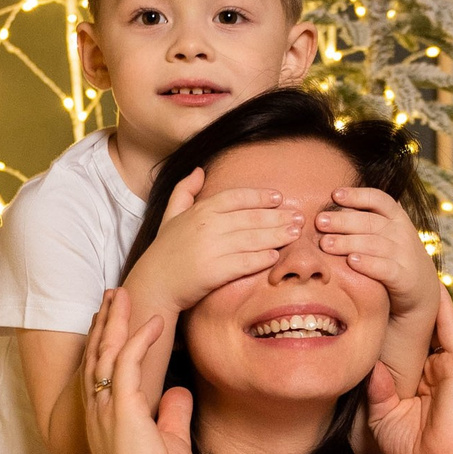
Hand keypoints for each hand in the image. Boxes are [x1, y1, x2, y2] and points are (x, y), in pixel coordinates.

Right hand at [83, 287, 192, 453]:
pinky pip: (126, 362)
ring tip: (124, 294)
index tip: (114, 318)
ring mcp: (106, 408)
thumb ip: (172, 415)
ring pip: (106, 352)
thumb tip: (179, 392)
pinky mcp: (122, 409)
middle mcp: (98, 409)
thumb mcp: (168, 442)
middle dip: (105, 321)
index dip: (105, 341)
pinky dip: (139, 338)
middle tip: (113, 295)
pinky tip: (154, 321)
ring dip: (116, 320)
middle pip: (97, 353)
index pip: (101, 370)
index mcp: (105, 418)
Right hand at [128, 170, 302, 314]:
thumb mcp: (170, 215)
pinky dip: (261, 259)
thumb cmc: (165, 250)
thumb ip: (184, 191)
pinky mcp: (214, 271)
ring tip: (295, 233)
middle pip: (251, 218)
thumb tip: (199, 170)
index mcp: (200, 210)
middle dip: (278, 217)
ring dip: (277, 235)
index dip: (259, 197)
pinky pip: (244, 262)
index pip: (236, 197)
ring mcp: (211, 248)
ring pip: (252, 239)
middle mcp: (207, 226)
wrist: (154, 283)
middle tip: (298, 217)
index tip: (278, 198)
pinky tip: (275, 256)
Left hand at [314, 187, 441, 335]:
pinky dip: (368, 263)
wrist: (421, 289)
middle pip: (370, 222)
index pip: (378, 199)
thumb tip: (334, 200)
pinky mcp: (404, 277)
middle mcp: (402, 233)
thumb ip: (367, 219)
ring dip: (348, 243)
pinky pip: (385, 268)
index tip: (335, 194)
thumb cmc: (393, 256)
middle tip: (319, 221)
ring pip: (374, 244)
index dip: (357, 195)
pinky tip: (351, 261)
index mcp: (397, 218)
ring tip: (325, 244)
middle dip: (343, 220)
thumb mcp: (387, 234)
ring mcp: (405, 255)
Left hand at [364, 292, 452, 453]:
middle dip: (403, 308)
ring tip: (408, 271)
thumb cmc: (416, 451)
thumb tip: (371, 365)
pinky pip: (449, 328)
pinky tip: (432, 285)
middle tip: (387, 280)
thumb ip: (377, 390)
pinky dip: (442, 307)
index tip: (370, 307)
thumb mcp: (385, 418)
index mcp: (418, 383)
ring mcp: (448, 364)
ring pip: (432, 325)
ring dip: (421, 300)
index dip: (388, 329)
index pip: (401, 348)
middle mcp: (434, 370)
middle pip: (416, 331)